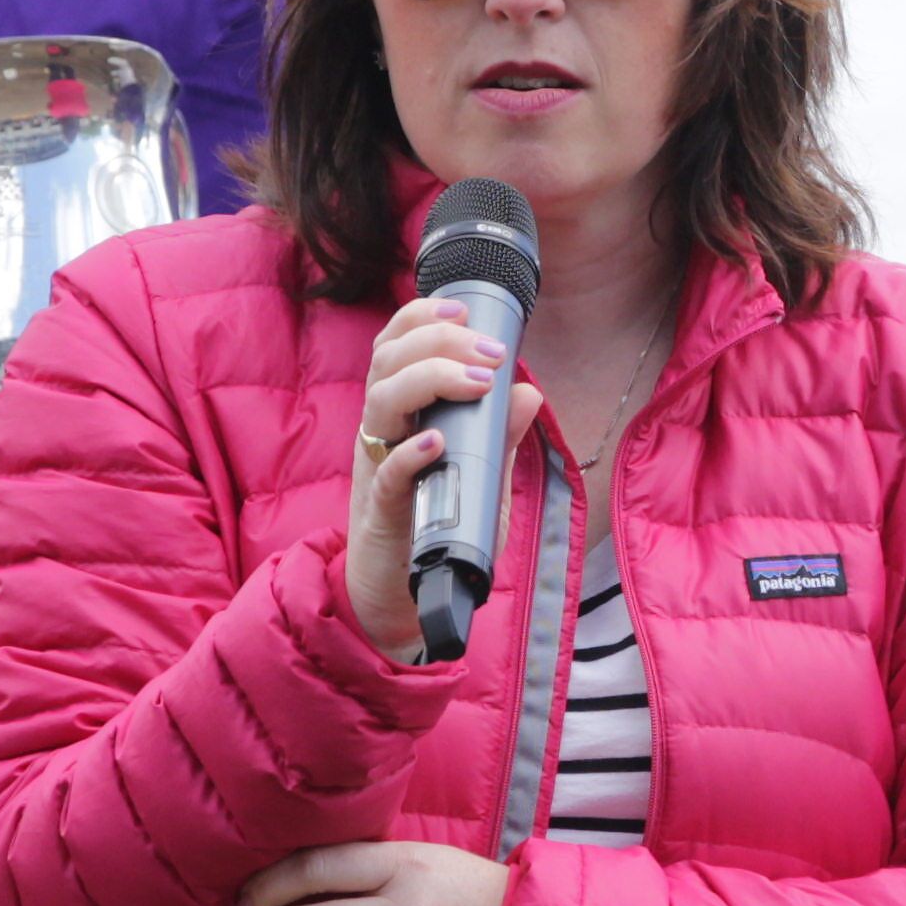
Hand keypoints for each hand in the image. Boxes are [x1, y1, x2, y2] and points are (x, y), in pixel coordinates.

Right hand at [340, 295, 541, 660]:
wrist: (402, 593)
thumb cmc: (436, 526)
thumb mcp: (479, 475)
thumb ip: (500, 436)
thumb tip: (528, 394)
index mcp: (401, 412)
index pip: (397, 346)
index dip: (422, 318)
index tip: (463, 311)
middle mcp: (382, 429)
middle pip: (389, 359)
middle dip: (440, 342)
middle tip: (490, 354)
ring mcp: (377, 465)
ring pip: (381, 398)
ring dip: (430, 380)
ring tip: (476, 383)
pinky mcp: (379, 508)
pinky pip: (386, 470)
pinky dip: (411, 452)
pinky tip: (437, 441)